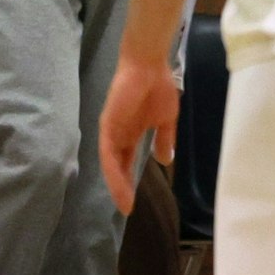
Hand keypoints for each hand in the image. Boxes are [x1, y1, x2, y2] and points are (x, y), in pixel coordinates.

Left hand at [98, 59, 177, 214]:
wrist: (150, 67)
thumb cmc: (158, 87)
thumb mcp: (165, 119)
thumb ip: (164, 140)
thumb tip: (165, 161)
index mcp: (131, 133)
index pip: (127, 162)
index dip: (130, 181)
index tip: (134, 200)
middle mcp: (118, 135)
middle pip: (117, 167)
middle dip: (122, 188)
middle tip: (128, 208)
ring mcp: (111, 131)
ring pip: (111, 164)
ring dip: (117, 184)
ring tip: (125, 203)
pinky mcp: (108, 126)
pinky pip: (108, 153)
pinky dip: (113, 169)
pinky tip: (120, 182)